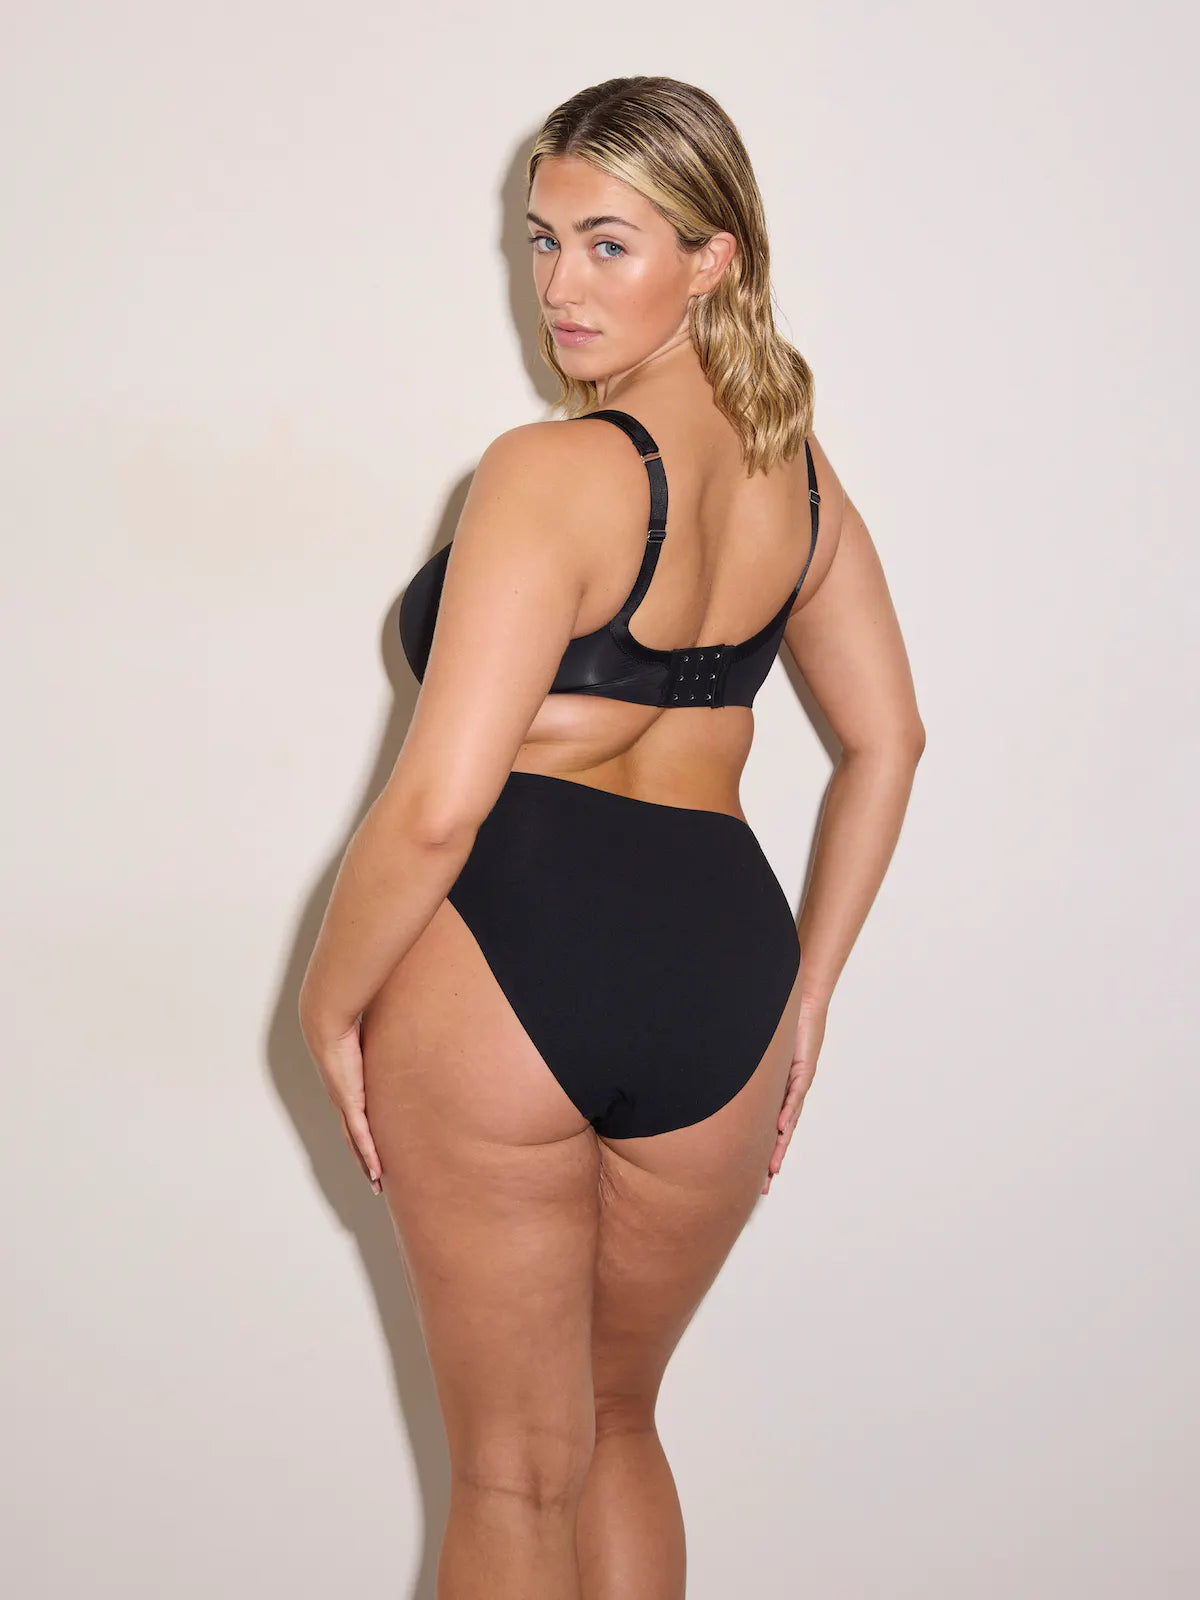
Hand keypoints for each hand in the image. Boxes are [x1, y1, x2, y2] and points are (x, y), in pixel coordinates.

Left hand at [302, 1014, 382, 1194]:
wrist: (326, 1023)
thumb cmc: (345, 1024)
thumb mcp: (367, 1038)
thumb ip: (378, 1041)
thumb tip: (390, 1028)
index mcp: (346, 1088)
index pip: (356, 1120)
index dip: (362, 1140)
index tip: (372, 1153)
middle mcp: (342, 1101)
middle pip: (354, 1140)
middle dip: (364, 1162)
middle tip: (376, 1181)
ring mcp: (345, 1104)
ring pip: (357, 1144)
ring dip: (366, 1166)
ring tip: (377, 1184)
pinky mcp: (350, 1102)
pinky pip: (361, 1134)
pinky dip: (368, 1154)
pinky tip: (376, 1170)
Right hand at [762, 994, 826, 1194]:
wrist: (802, 1002)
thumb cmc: (780, 1022)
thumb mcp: (755, 1051)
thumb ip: (743, 1066)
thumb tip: (714, 1070)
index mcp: (776, 1092)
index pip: (769, 1127)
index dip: (763, 1150)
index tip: (756, 1174)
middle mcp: (788, 1093)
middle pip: (781, 1134)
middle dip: (772, 1160)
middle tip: (764, 1186)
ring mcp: (797, 1083)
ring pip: (789, 1121)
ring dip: (781, 1145)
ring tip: (773, 1168)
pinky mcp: (803, 1070)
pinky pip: (794, 1095)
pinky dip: (788, 1112)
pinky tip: (780, 1128)